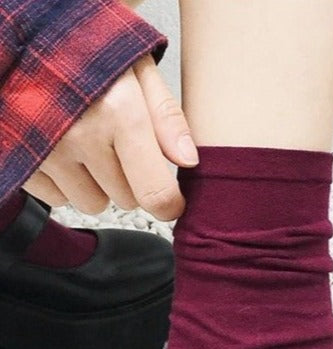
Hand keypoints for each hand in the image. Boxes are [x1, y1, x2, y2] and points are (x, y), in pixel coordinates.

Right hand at [24, 55, 197, 220]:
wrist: (21, 37)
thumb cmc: (84, 50)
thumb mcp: (136, 67)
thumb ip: (166, 116)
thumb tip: (189, 161)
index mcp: (119, 112)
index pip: (155, 192)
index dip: (169, 204)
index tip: (171, 202)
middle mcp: (81, 136)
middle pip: (127, 200)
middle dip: (128, 180)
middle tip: (115, 143)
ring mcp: (47, 152)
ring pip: (93, 204)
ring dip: (96, 184)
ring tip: (86, 143)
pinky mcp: (23, 163)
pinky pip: (58, 199)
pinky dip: (63, 181)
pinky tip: (61, 148)